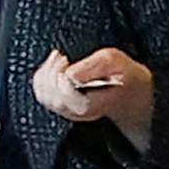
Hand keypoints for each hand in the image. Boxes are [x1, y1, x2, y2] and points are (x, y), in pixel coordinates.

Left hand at [36, 44, 157, 142]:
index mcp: (91, 104)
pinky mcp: (59, 103)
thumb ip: (93, 67)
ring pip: (43, 95)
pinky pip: (41, 93)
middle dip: (52, 72)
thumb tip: (70, 73)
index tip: (66, 59)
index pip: (66, 94)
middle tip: (62, 57)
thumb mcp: (113, 61)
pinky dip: (41, 77)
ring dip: (46, 73)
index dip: (62, 75)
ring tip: (58, 59)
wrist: (127, 89)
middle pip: (52, 96)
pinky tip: (53, 65)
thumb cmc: (121, 74)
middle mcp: (76, 111)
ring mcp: (67, 109)